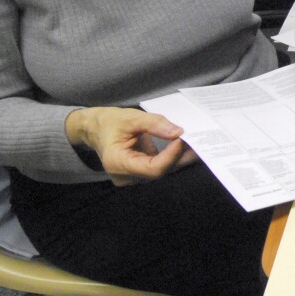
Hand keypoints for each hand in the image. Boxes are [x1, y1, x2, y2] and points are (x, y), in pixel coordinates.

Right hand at [66, 107, 198, 186]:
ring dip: (179, 157)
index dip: (171, 156)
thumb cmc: (109, 122)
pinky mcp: (139, 174)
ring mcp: (132, 178)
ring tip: (196, 141)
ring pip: (162, 171)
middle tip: (199, 139)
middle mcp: (125, 177)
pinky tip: (185, 146)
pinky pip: (159, 168)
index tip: (183, 138)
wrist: (95, 129)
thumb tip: (178, 132)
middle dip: (179, 155)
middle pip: (159, 171)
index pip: (152, 168)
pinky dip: (172, 157)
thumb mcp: (130, 117)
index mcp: (117, 163)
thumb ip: (154, 124)